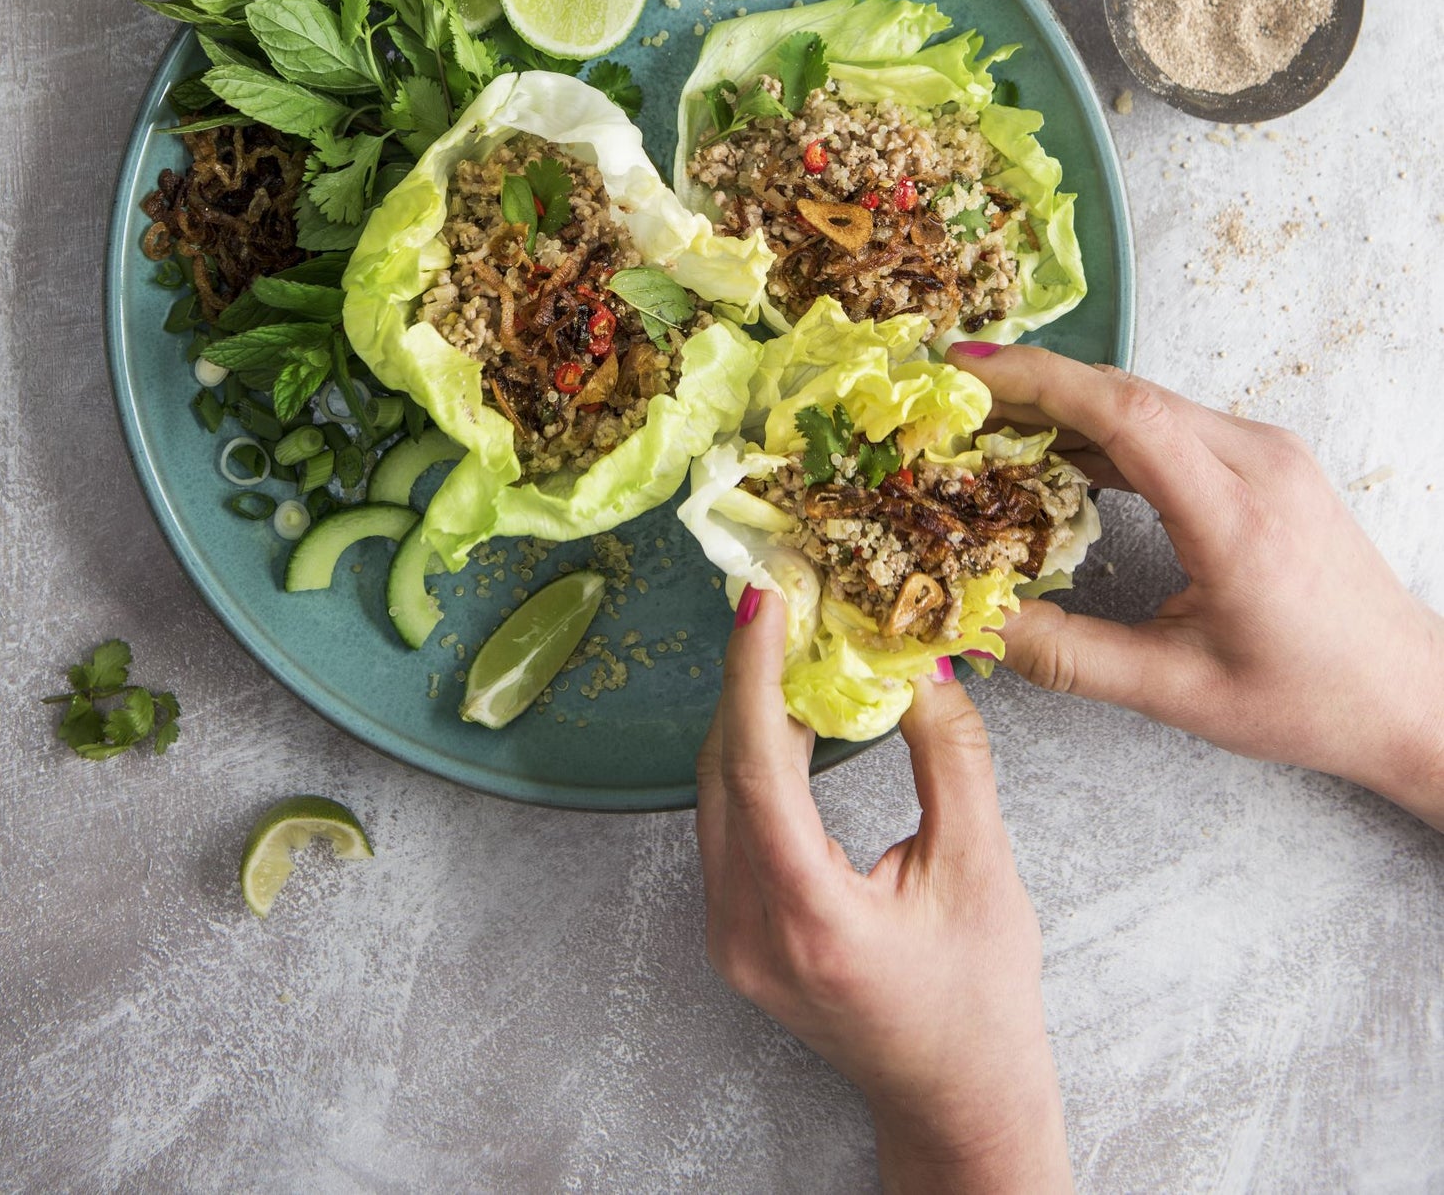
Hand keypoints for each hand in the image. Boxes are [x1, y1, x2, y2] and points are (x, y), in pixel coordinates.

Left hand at [696, 591, 1073, 1194]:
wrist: (955, 1099)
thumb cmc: (979, 998)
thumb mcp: (982, 867)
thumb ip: (949, 754)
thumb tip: (919, 658)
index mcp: (809, 920)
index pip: (757, 769)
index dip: (754, 672)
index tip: (765, 598)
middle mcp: (746, 931)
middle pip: (723, 771)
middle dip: (752, 677)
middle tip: (788, 601)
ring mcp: (728, 938)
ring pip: (716, 792)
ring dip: (750, 714)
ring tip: (793, 643)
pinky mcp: (732, 932)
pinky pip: (727, 820)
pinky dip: (753, 759)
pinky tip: (791, 716)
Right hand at [948, 343, 1443, 829]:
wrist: (1413, 694)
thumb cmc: (1310, 700)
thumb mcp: (1180, 693)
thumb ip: (1071, 658)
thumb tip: (975, 625)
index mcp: (1236, 516)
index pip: (1125, 414)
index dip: (1038, 380)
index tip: (966, 366)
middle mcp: (1257, 462)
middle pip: (1126, 393)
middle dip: (1031, 382)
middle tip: (950, 392)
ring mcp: (1267, 453)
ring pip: (1145, 402)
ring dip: (1065, 405)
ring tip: (986, 423)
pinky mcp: (1265, 461)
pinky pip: (1170, 424)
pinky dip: (1104, 429)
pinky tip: (1056, 455)